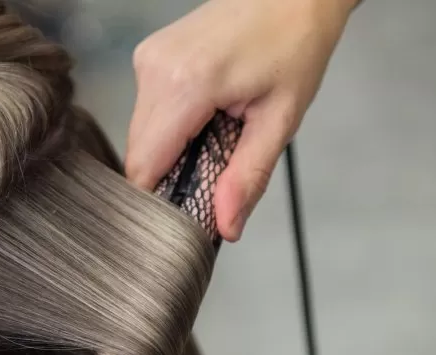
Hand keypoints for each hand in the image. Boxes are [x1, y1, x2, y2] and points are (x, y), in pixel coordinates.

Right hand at [126, 0, 355, 240]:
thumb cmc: (295, 45)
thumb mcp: (280, 119)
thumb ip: (248, 178)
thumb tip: (226, 227)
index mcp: (185, 85)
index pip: (144, 167)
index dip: (158, 200)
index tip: (184, 214)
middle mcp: (154, 69)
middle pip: (139, 154)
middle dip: (169, 176)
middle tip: (212, 174)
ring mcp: (147, 58)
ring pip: (140, 135)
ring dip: (170, 151)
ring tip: (214, 136)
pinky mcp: (148, 55)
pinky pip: (147, 111)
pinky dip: (171, 127)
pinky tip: (204, 116)